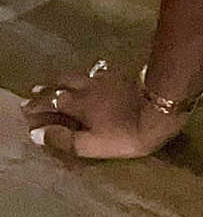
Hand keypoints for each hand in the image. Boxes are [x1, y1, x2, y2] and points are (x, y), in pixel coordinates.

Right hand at [21, 64, 187, 159]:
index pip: (50, 102)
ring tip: (60, 82)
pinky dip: (92, 73)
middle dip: (48, 89)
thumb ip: (64, 139)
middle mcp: (87, 87)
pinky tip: (96, 73)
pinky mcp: (124, 76)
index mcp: (77, 104)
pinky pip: (101, 71)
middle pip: (62, 83)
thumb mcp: (92, 144)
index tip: (26, 108)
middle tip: (37, 91)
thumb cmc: (126, 133)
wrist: (161, 109)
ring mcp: (107, 79)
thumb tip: (36, 133)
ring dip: (66, 79)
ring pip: (80, 74)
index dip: (37, 106)